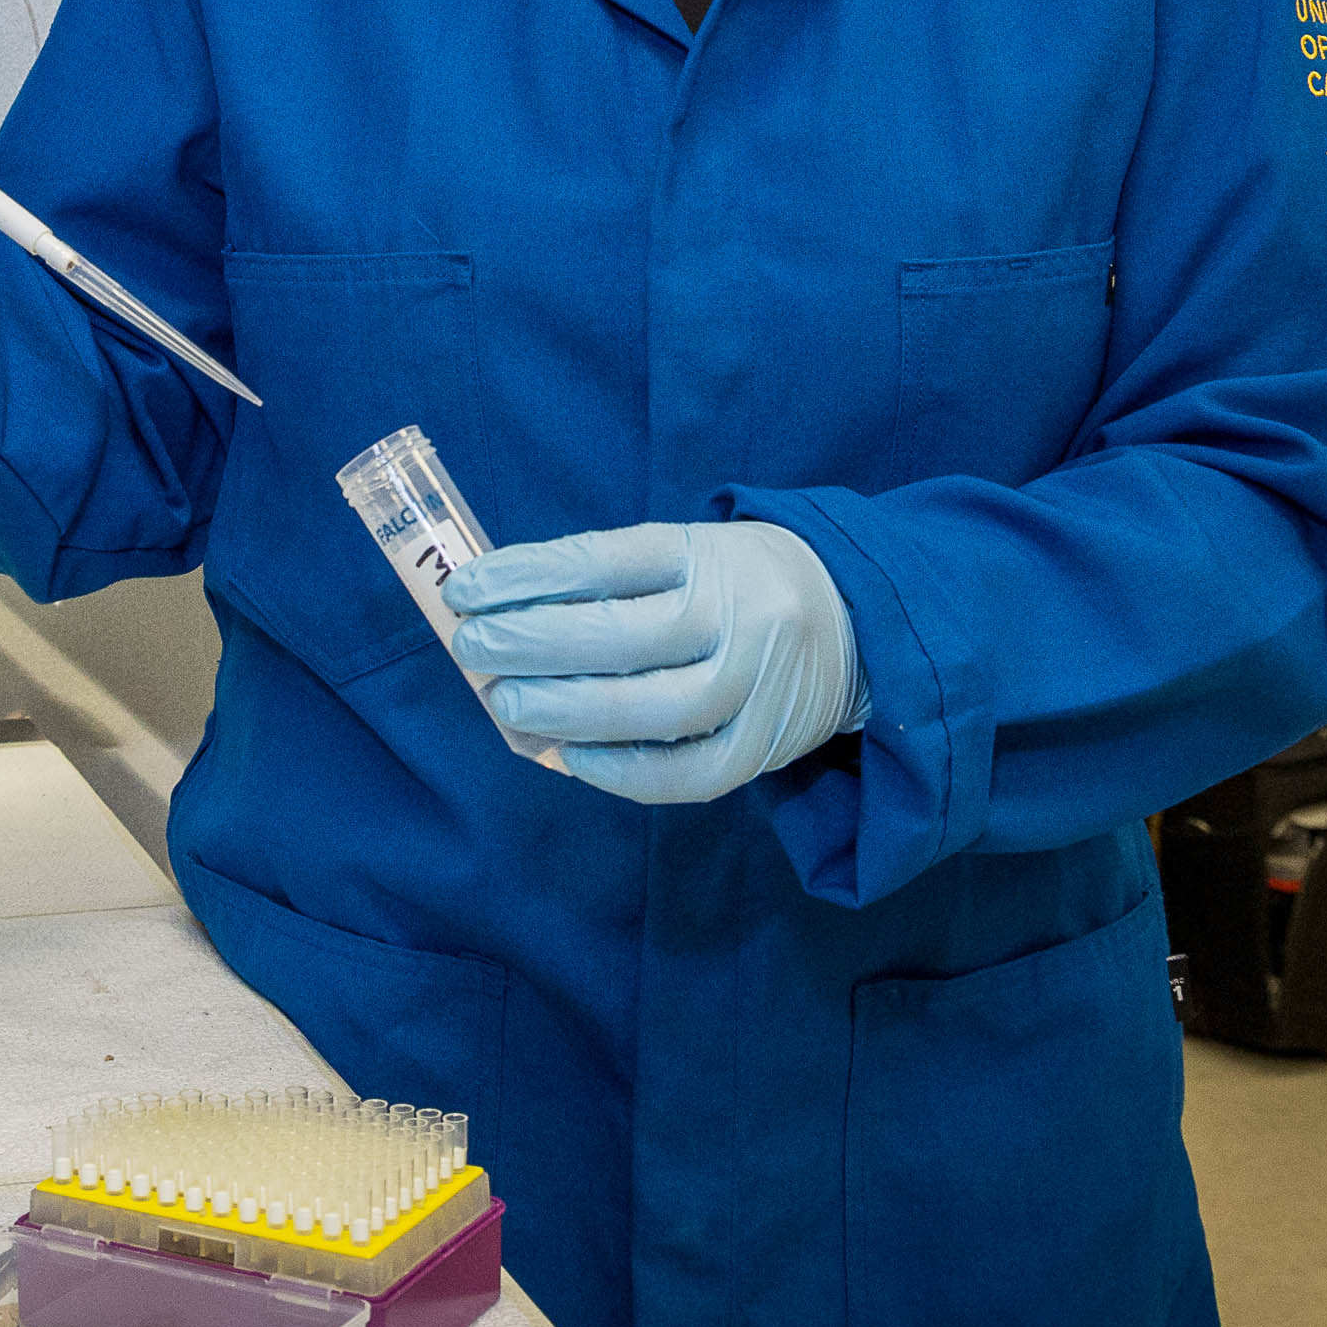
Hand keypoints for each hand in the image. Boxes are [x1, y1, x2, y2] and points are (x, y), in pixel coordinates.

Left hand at [443, 520, 867, 803]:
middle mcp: (736, 615)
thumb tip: (501, 612)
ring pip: (652, 709)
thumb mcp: (688, 552)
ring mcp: (756, 684)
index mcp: (706, 553)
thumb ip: (608, 579)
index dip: (528, 575)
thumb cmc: (738, 583)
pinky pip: (689, 773)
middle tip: (472, 648)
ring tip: (507, 705)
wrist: (861, 621)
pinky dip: (623, 771)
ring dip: (567, 712)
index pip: (604, 559)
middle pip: (622, 636)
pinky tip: (571, 757)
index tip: (465, 589)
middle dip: (533, 644)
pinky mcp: (766, 746)